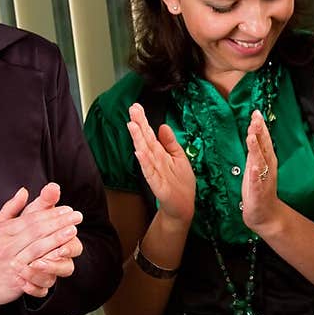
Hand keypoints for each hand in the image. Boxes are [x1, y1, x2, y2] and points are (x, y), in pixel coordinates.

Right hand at [0, 186, 82, 306]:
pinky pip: (35, 270)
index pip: (30, 219)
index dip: (50, 213)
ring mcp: (11, 263)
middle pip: (36, 231)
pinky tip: (62, 256)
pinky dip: (49, 262)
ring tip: (73, 231)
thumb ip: (11, 209)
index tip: (67, 209)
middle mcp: (6, 246)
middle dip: (58, 222)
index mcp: (3, 231)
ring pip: (37, 248)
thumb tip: (24, 191)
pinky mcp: (17, 279)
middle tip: (76, 216)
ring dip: (57, 239)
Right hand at [127, 103, 195, 224]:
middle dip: (138, 125)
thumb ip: (170, 143)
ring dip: (138, 140)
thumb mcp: (179, 158)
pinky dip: (144, 163)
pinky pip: (150, 172)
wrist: (182, 207)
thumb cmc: (180, 184)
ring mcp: (155, 173)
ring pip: (145, 153)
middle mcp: (155, 161)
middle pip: (145, 140)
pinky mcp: (158, 185)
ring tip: (132, 126)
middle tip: (131, 110)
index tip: (136, 107)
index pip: (149, 135)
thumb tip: (162, 126)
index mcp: (160, 154)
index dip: (143, 121)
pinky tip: (139, 153)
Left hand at [240, 111, 280, 233]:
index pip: (263, 140)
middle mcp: (266, 167)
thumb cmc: (258, 189)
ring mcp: (263, 179)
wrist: (265, 214)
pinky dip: (255, 173)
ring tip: (252, 136)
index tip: (256, 113)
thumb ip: (254, 150)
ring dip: (256, 148)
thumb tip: (252, 131)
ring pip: (260, 161)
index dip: (260, 127)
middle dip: (260, 132)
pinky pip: (257, 181)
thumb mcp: (255, 166)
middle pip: (263, 147)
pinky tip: (253, 166)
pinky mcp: (258, 191)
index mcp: (265, 160)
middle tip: (256, 117)